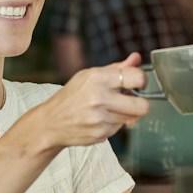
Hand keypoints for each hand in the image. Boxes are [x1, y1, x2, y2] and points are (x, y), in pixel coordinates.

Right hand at [33, 54, 150, 147]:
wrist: (50, 123)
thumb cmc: (71, 96)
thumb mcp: (89, 76)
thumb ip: (116, 68)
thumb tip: (136, 58)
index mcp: (97, 78)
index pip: (136, 78)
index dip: (142, 81)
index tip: (139, 84)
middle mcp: (99, 98)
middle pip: (142, 106)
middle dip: (141, 104)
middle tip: (132, 101)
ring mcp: (100, 119)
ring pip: (132, 119)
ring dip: (125, 115)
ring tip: (110, 109)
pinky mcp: (100, 134)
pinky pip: (119, 129)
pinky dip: (114, 125)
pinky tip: (100, 120)